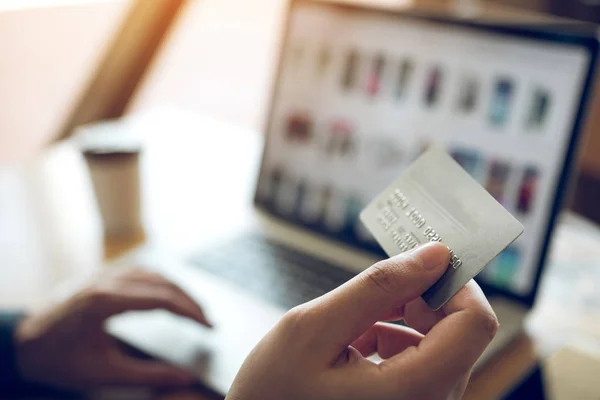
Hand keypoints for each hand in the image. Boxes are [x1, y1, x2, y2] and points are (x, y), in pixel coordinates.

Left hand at [14, 268, 211, 389]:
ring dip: (177, 289)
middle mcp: (108, 281)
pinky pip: (140, 272)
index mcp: (108, 301)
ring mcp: (104, 275)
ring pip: (153, 273)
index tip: (209, 326)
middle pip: (162, 282)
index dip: (191, 312)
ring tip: (195, 309)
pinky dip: (161, 283)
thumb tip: (184, 379)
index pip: (163, 299)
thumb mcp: (105, 372)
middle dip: (190, 300)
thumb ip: (149, 374)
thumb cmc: (60, 360)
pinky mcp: (101, 276)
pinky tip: (169, 295)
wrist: (23, 343)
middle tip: (208, 320)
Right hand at [226, 242, 497, 399]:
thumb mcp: (313, 327)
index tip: (420, 262)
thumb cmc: (272, 392)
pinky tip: (361, 342)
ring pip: (443, 347)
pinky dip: (400, 343)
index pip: (475, 324)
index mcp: (411, 392)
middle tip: (379, 291)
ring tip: (359, 323)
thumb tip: (433, 255)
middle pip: (462, 335)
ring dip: (408, 321)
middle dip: (424, 300)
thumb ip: (378, 287)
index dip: (453, 283)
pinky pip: (427, 366)